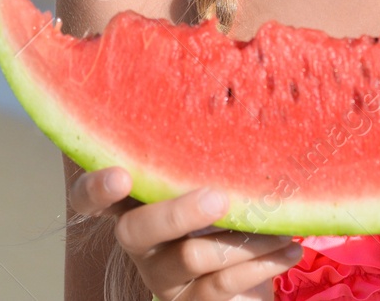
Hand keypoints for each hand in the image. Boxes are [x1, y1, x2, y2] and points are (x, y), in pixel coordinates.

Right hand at [70, 165, 304, 299]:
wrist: (245, 276)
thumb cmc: (225, 206)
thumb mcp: (212, 176)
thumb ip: (204, 153)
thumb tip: (237, 96)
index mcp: (133, 203)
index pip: (89, 197)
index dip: (94, 189)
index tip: (120, 175)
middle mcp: (139, 242)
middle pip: (133, 232)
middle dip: (175, 214)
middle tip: (218, 198)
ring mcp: (162, 276)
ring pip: (191, 257)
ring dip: (243, 239)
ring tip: (282, 224)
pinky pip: (222, 285)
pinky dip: (262, 262)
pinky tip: (290, 247)